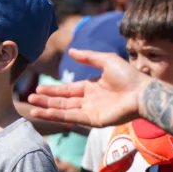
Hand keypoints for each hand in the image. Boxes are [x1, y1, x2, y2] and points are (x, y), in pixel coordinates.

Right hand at [27, 49, 151, 126]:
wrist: (142, 92)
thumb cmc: (128, 75)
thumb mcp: (106, 60)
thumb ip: (88, 57)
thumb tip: (71, 51)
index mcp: (91, 87)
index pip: (68, 90)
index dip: (53, 89)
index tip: (39, 88)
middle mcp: (89, 100)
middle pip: (63, 101)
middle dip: (46, 100)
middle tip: (30, 97)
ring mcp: (91, 111)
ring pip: (64, 110)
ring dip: (48, 109)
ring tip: (32, 107)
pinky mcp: (94, 120)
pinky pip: (72, 117)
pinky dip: (57, 115)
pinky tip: (45, 113)